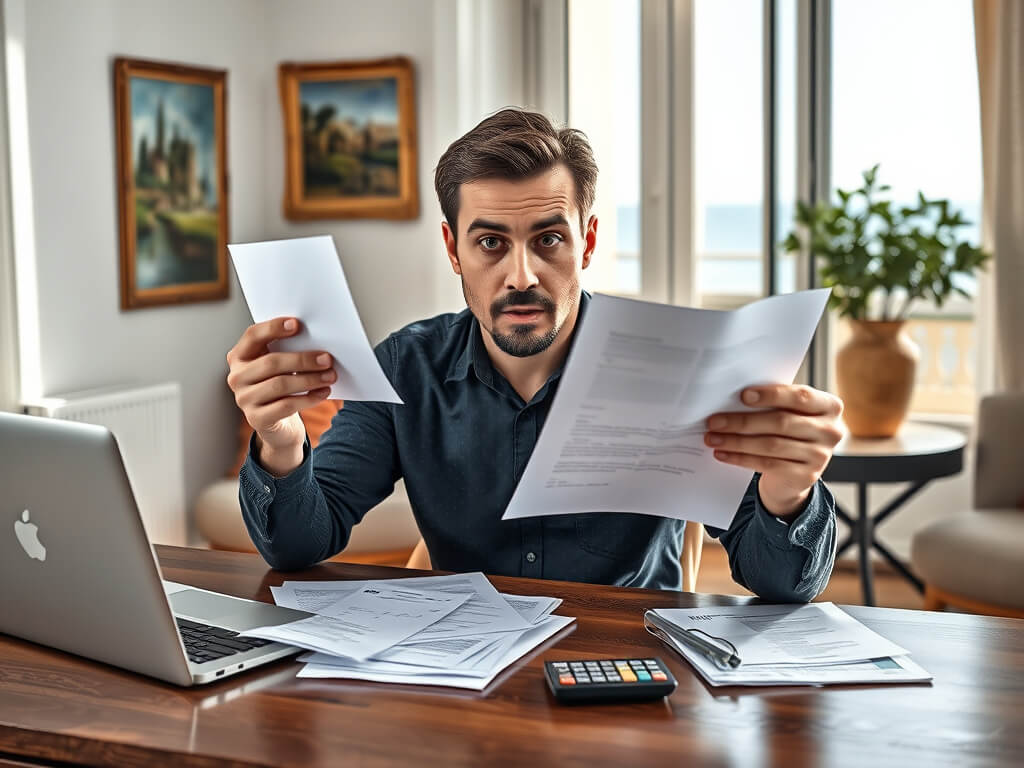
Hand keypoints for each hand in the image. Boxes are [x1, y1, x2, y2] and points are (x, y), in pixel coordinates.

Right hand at [226, 317, 337, 473]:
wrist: (277, 422)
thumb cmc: (280, 385)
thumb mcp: (280, 366)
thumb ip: (288, 350)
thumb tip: (316, 343)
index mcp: (240, 356)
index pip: (253, 336)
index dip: (273, 328)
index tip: (297, 324)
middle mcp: (237, 377)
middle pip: (271, 363)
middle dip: (302, 359)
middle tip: (327, 359)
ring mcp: (244, 399)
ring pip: (280, 384)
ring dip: (310, 379)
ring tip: (330, 376)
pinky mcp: (257, 418)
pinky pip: (286, 405)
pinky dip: (309, 398)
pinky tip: (324, 392)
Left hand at [704, 385, 843, 518]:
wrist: (795, 474)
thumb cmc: (788, 433)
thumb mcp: (789, 414)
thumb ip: (774, 404)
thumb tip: (731, 397)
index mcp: (829, 406)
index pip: (801, 396)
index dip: (771, 395)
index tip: (743, 396)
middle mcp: (830, 431)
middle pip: (781, 422)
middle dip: (743, 421)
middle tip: (714, 420)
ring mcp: (820, 456)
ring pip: (770, 445)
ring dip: (736, 441)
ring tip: (712, 437)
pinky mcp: (805, 476)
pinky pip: (766, 463)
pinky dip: (740, 458)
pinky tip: (722, 453)